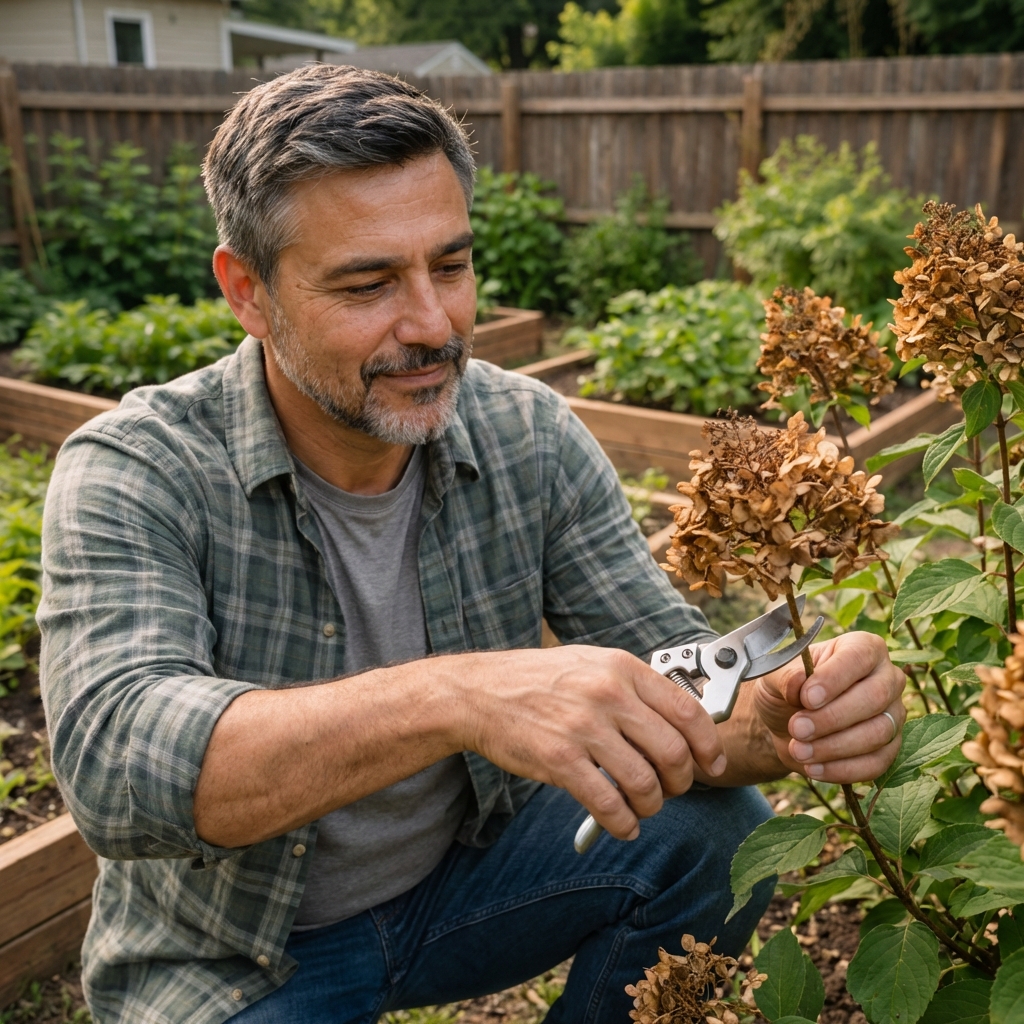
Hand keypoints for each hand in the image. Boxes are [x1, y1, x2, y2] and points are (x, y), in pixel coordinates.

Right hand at [458, 645, 727, 840]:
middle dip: (680, 782)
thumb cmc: (538, 681)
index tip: (712, 764)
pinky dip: (623, 824)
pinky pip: (608, 805)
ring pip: (645, 784)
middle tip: (670, 790)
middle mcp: (608, 694)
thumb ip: (635, 688)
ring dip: (651, 807)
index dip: (708, 745)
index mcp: (622, 668)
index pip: (688, 710)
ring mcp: (583, 728)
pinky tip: (620, 826)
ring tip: (641, 809)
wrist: (479, 692)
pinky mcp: (560, 761)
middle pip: (673, 752)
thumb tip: (682, 722)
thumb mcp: (593, 665)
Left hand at [751, 632, 905, 783]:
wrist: (786, 724)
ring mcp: (893, 714)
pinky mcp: (890, 748)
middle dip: (832, 717)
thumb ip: (785, 676)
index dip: (834, 679)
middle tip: (797, 728)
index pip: (859, 657)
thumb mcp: (774, 676)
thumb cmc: (785, 690)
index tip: (806, 698)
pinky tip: (813, 768)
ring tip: (799, 750)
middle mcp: (887, 677)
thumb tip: (798, 683)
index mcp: (862, 648)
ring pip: (878, 733)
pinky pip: (877, 763)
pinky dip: (843, 769)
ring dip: (834, 746)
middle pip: (875, 697)